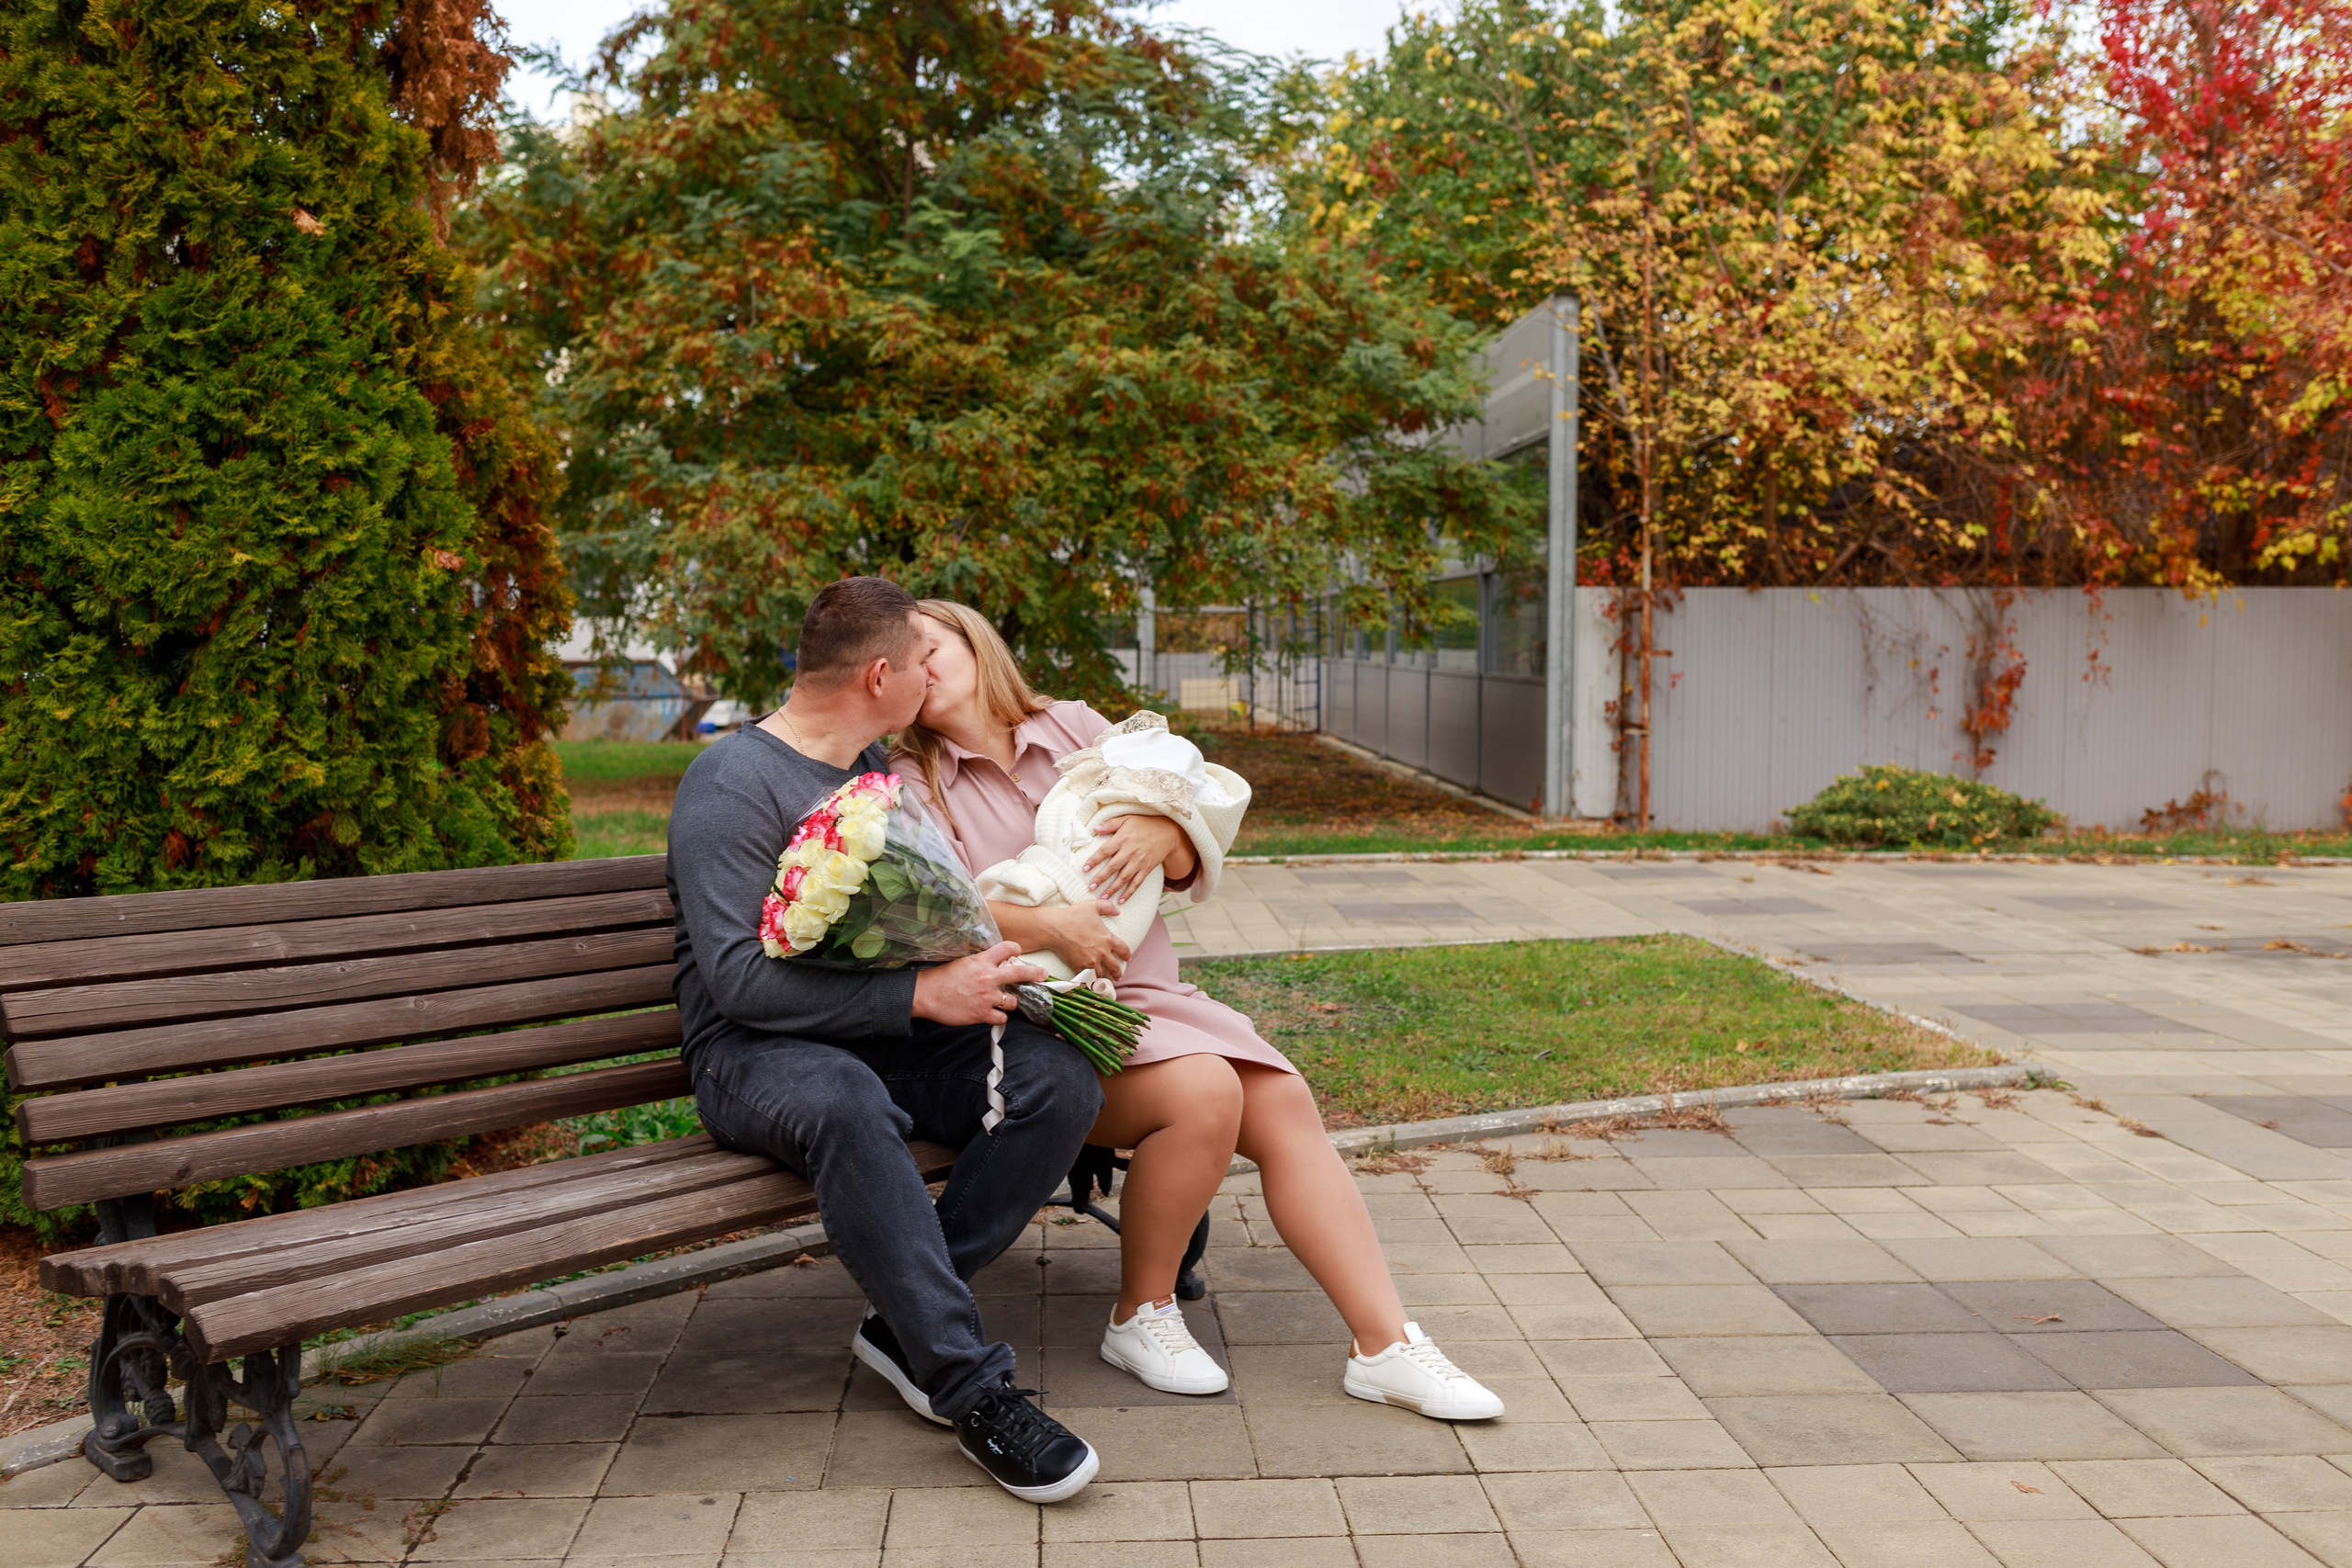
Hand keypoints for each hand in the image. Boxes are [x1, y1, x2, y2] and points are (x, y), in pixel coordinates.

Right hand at [911, 941, 1045, 1026]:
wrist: (926, 994)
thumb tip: (994, 965)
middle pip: (1020, 974)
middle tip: (1042, 975)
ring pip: (1012, 1001)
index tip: (1017, 952)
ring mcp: (987, 997)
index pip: (1007, 949)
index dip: (1015, 949)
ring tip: (1001, 1002)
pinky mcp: (982, 1014)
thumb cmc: (941, 978)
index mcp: (982, 961)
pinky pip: (1001, 1018)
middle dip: (1035, 974)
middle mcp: (988, 977)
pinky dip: (998, 1017)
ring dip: (1009, 1002)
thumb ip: (981, 963)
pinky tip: (991, 1014)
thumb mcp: (963, 963)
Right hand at [1043, 900, 1131, 979]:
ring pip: (1102, 975)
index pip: (1123, 950)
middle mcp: (1102, 953)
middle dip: (1118, 973)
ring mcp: (1090, 962)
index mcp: (1107, 939)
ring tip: (1104, 981)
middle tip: (1118, 976)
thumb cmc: (1073, 916)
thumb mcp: (1092, 906)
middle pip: (1115, 967)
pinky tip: (1090, 983)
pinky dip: (1089, 982)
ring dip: (1104, 978)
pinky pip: (1087, 979)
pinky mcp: (1079, 967)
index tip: (1127, 959)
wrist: (1055, 928)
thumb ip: (1107, 906)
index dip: (1127, 955)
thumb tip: (1118, 911)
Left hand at [1082, 814, 1193, 903]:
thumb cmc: (1144, 824)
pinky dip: (1129, 893)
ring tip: (1102, 896)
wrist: (1167, 832)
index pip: (1104, 851)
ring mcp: (1139, 862)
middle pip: (1113, 867)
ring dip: (1112, 888)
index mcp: (1122, 839)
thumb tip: (1094, 829)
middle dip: (1101, 878)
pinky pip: (1137, 883)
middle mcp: (1130, 852)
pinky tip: (1121, 900)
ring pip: (1123, 878)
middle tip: (1090, 887)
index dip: (1094, 860)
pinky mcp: (1147, 869)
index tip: (1084, 869)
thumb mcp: (1126, 819)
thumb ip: (1110, 824)